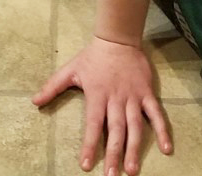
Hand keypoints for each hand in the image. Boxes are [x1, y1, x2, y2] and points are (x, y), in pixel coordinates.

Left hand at [33, 36, 172, 174]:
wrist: (118, 38)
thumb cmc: (93, 57)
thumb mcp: (70, 69)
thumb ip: (52, 86)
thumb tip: (34, 101)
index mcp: (97, 95)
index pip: (93, 124)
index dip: (89, 145)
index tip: (86, 165)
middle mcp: (116, 99)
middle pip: (115, 130)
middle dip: (114, 154)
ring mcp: (133, 97)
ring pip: (135, 126)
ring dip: (134, 148)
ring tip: (132, 170)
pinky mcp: (147, 93)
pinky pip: (156, 113)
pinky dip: (162, 130)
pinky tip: (167, 148)